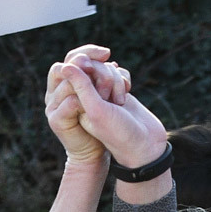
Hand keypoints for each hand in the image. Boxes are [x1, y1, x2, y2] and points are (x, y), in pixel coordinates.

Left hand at [55, 55, 165, 171]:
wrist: (145, 145)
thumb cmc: (119, 132)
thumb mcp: (96, 110)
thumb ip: (81, 87)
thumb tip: (65, 66)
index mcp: (75, 104)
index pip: (74, 72)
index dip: (89, 74)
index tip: (102, 95)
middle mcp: (86, 98)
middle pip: (90, 66)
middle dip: (105, 76)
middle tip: (114, 100)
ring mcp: (101, 94)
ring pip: (104, 67)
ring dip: (116, 79)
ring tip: (121, 101)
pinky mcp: (116, 91)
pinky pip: (117, 71)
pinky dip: (124, 79)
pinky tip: (127, 94)